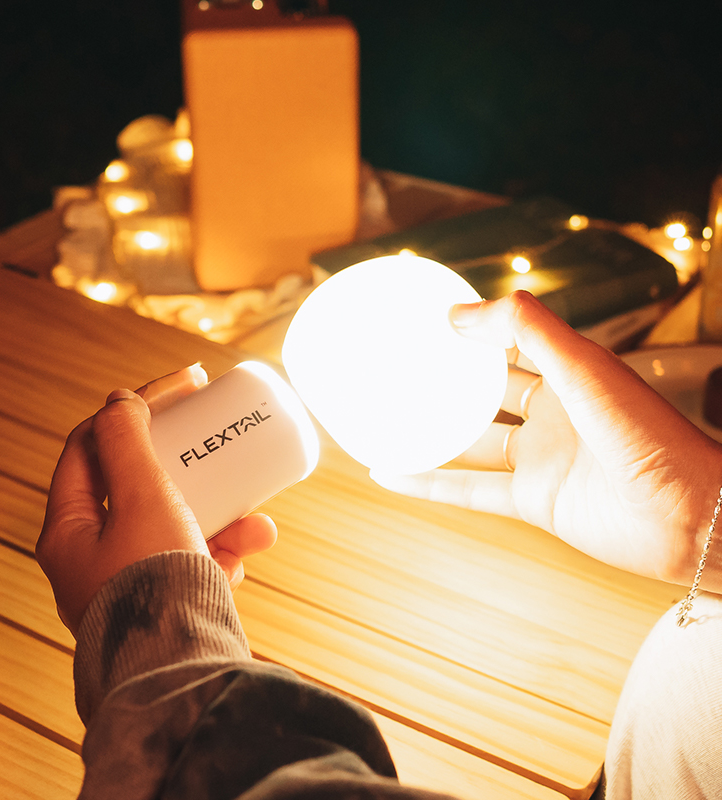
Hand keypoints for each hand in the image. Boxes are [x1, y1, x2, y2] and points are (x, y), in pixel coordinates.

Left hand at [36, 364, 277, 635]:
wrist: (176, 674)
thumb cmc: (150, 582)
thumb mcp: (140, 498)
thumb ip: (127, 442)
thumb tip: (118, 399)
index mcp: (69, 528)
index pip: (94, 444)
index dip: (136, 407)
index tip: (185, 388)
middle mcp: (93, 554)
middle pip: (139, 483)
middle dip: (189, 463)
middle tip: (218, 437)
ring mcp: (130, 578)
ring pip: (176, 524)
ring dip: (221, 515)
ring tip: (256, 519)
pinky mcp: (163, 600)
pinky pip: (195, 561)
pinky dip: (222, 553)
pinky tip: (246, 556)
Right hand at [371, 291, 721, 589]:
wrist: (690, 517)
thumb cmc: (652, 437)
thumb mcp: (585, 369)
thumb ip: (529, 330)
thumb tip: (461, 313)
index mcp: (568, 374)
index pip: (511, 341)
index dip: (472, 329)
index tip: (426, 321)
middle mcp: (552, 414)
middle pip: (485, 391)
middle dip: (447, 379)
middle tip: (398, 366)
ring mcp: (540, 458)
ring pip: (470, 441)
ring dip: (430, 432)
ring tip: (384, 418)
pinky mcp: (533, 500)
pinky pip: (469, 489)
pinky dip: (428, 483)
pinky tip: (390, 473)